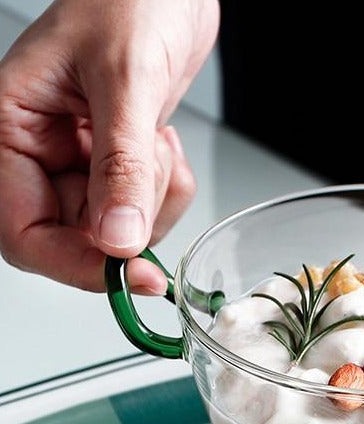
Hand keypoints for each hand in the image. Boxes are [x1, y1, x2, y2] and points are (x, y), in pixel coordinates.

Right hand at [0, 0, 218, 292]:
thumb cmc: (129, 0)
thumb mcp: (125, 81)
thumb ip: (120, 165)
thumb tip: (117, 241)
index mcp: (9, 129)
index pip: (23, 232)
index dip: (75, 264)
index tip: (130, 274)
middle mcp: (38, 154)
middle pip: (76, 238)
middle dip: (128, 219)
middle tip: (151, 172)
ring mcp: (78, 162)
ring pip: (117, 229)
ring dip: (153, 197)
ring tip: (155, 139)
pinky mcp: (115, 165)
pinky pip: (144, 208)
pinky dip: (166, 188)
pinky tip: (162, 141)